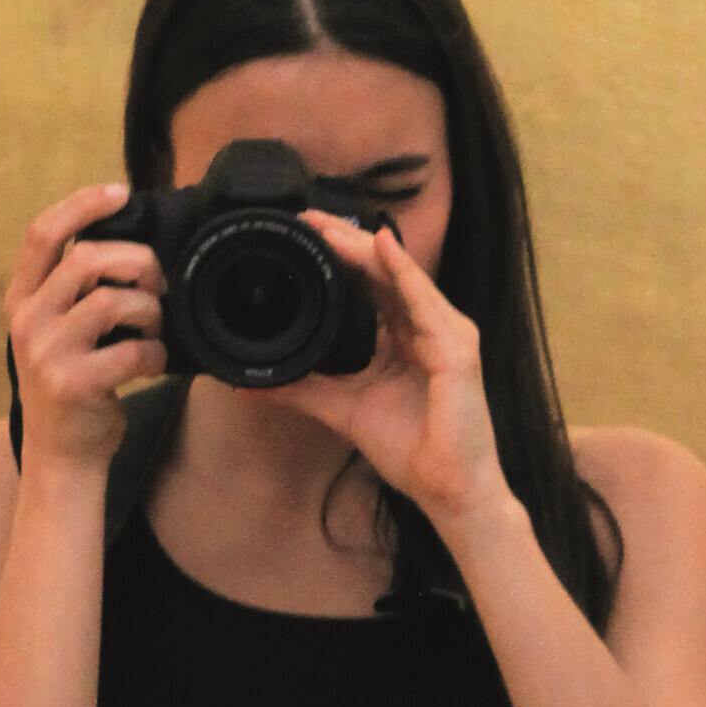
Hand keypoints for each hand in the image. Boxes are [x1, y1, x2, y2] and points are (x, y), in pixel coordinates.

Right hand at [6, 184, 168, 468]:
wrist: (60, 454)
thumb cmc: (71, 383)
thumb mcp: (56, 329)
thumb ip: (74, 289)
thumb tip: (130, 244)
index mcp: (21, 299)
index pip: (42, 233)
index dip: (82, 204)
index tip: (120, 191)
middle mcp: (27, 320)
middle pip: (87, 258)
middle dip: (137, 261)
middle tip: (156, 283)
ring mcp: (46, 352)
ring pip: (113, 300)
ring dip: (150, 311)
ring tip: (152, 330)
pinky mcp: (73, 384)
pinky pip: (132, 350)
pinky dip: (154, 355)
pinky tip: (151, 365)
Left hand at [274, 215, 508, 519]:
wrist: (446, 488)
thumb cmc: (407, 448)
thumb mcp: (339, 408)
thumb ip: (298, 390)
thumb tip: (247, 383)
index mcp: (403, 336)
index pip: (372, 284)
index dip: (341, 256)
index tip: (304, 234)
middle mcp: (427, 327)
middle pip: (386, 271)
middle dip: (348, 241)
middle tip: (309, 218)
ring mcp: (447, 335)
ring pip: (403, 278)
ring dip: (367, 249)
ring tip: (332, 229)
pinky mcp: (458, 351)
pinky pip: (426, 303)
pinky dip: (404, 274)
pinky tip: (383, 249)